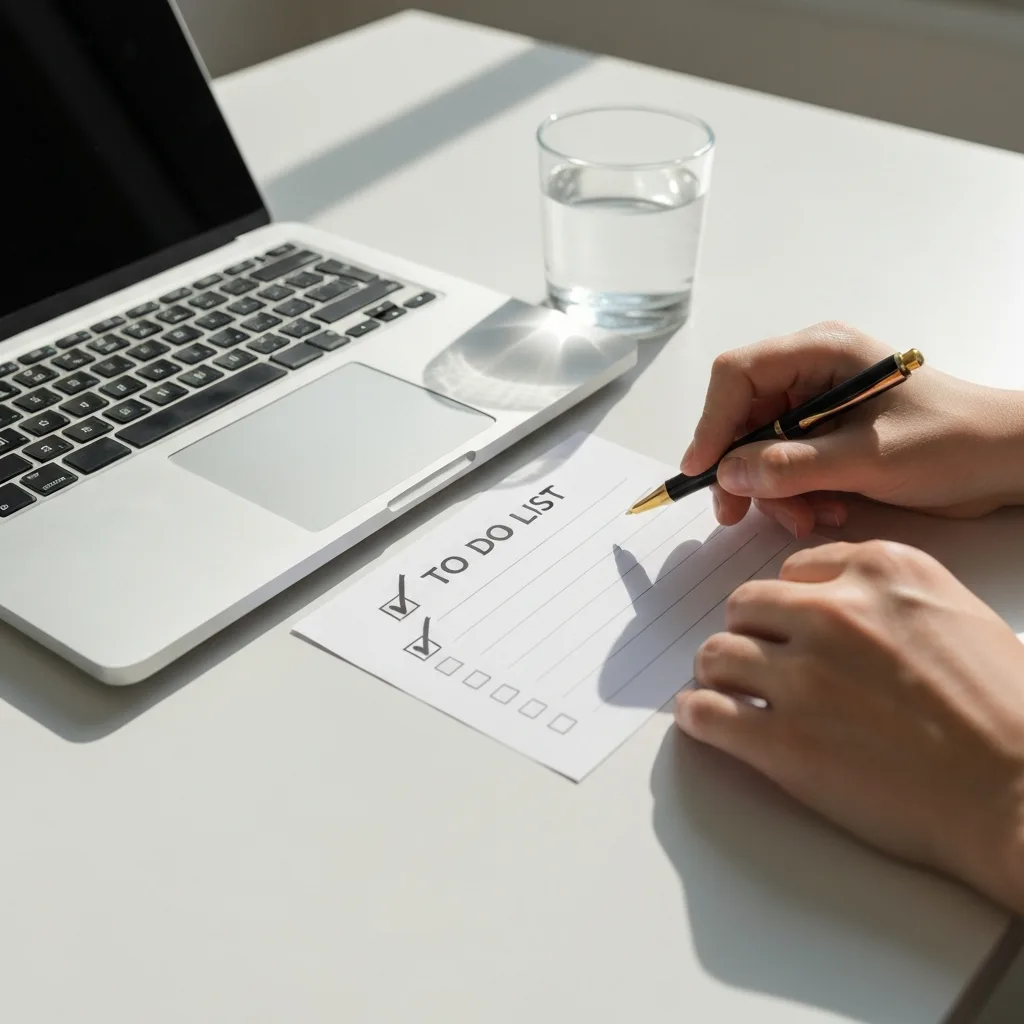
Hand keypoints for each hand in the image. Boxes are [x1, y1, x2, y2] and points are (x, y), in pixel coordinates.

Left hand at [676, 539, 1023, 911]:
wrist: (1022, 794)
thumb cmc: (1003, 712)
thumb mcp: (953, 613)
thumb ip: (884, 594)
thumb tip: (827, 598)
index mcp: (880, 572)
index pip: (792, 571)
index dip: (787, 606)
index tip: (787, 628)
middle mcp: (834, 613)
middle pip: (745, 607)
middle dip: (749, 635)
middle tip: (756, 663)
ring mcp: (804, 676)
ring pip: (716, 653)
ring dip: (718, 673)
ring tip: (729, 692)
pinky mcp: (784, 741)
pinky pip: (706, 712)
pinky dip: (698, 716)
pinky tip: (705, 720)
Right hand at [682, 321, 1023, 536]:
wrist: (1004, 461)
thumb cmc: (950, 442)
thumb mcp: (868, 458)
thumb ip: (792, 466)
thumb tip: (728, 474)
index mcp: (821, 352)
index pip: (738, 375)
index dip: (711, 422)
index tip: (703, 471)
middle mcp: (812, 373)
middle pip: (742, 416)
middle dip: (741, 468)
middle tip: (736, 513)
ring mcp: (819, 407)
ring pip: (760, 448)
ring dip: (774, 490)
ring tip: (808, 519)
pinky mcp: (828, 437)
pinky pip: (786, 465)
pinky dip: (796, 494)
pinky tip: (826, 511)